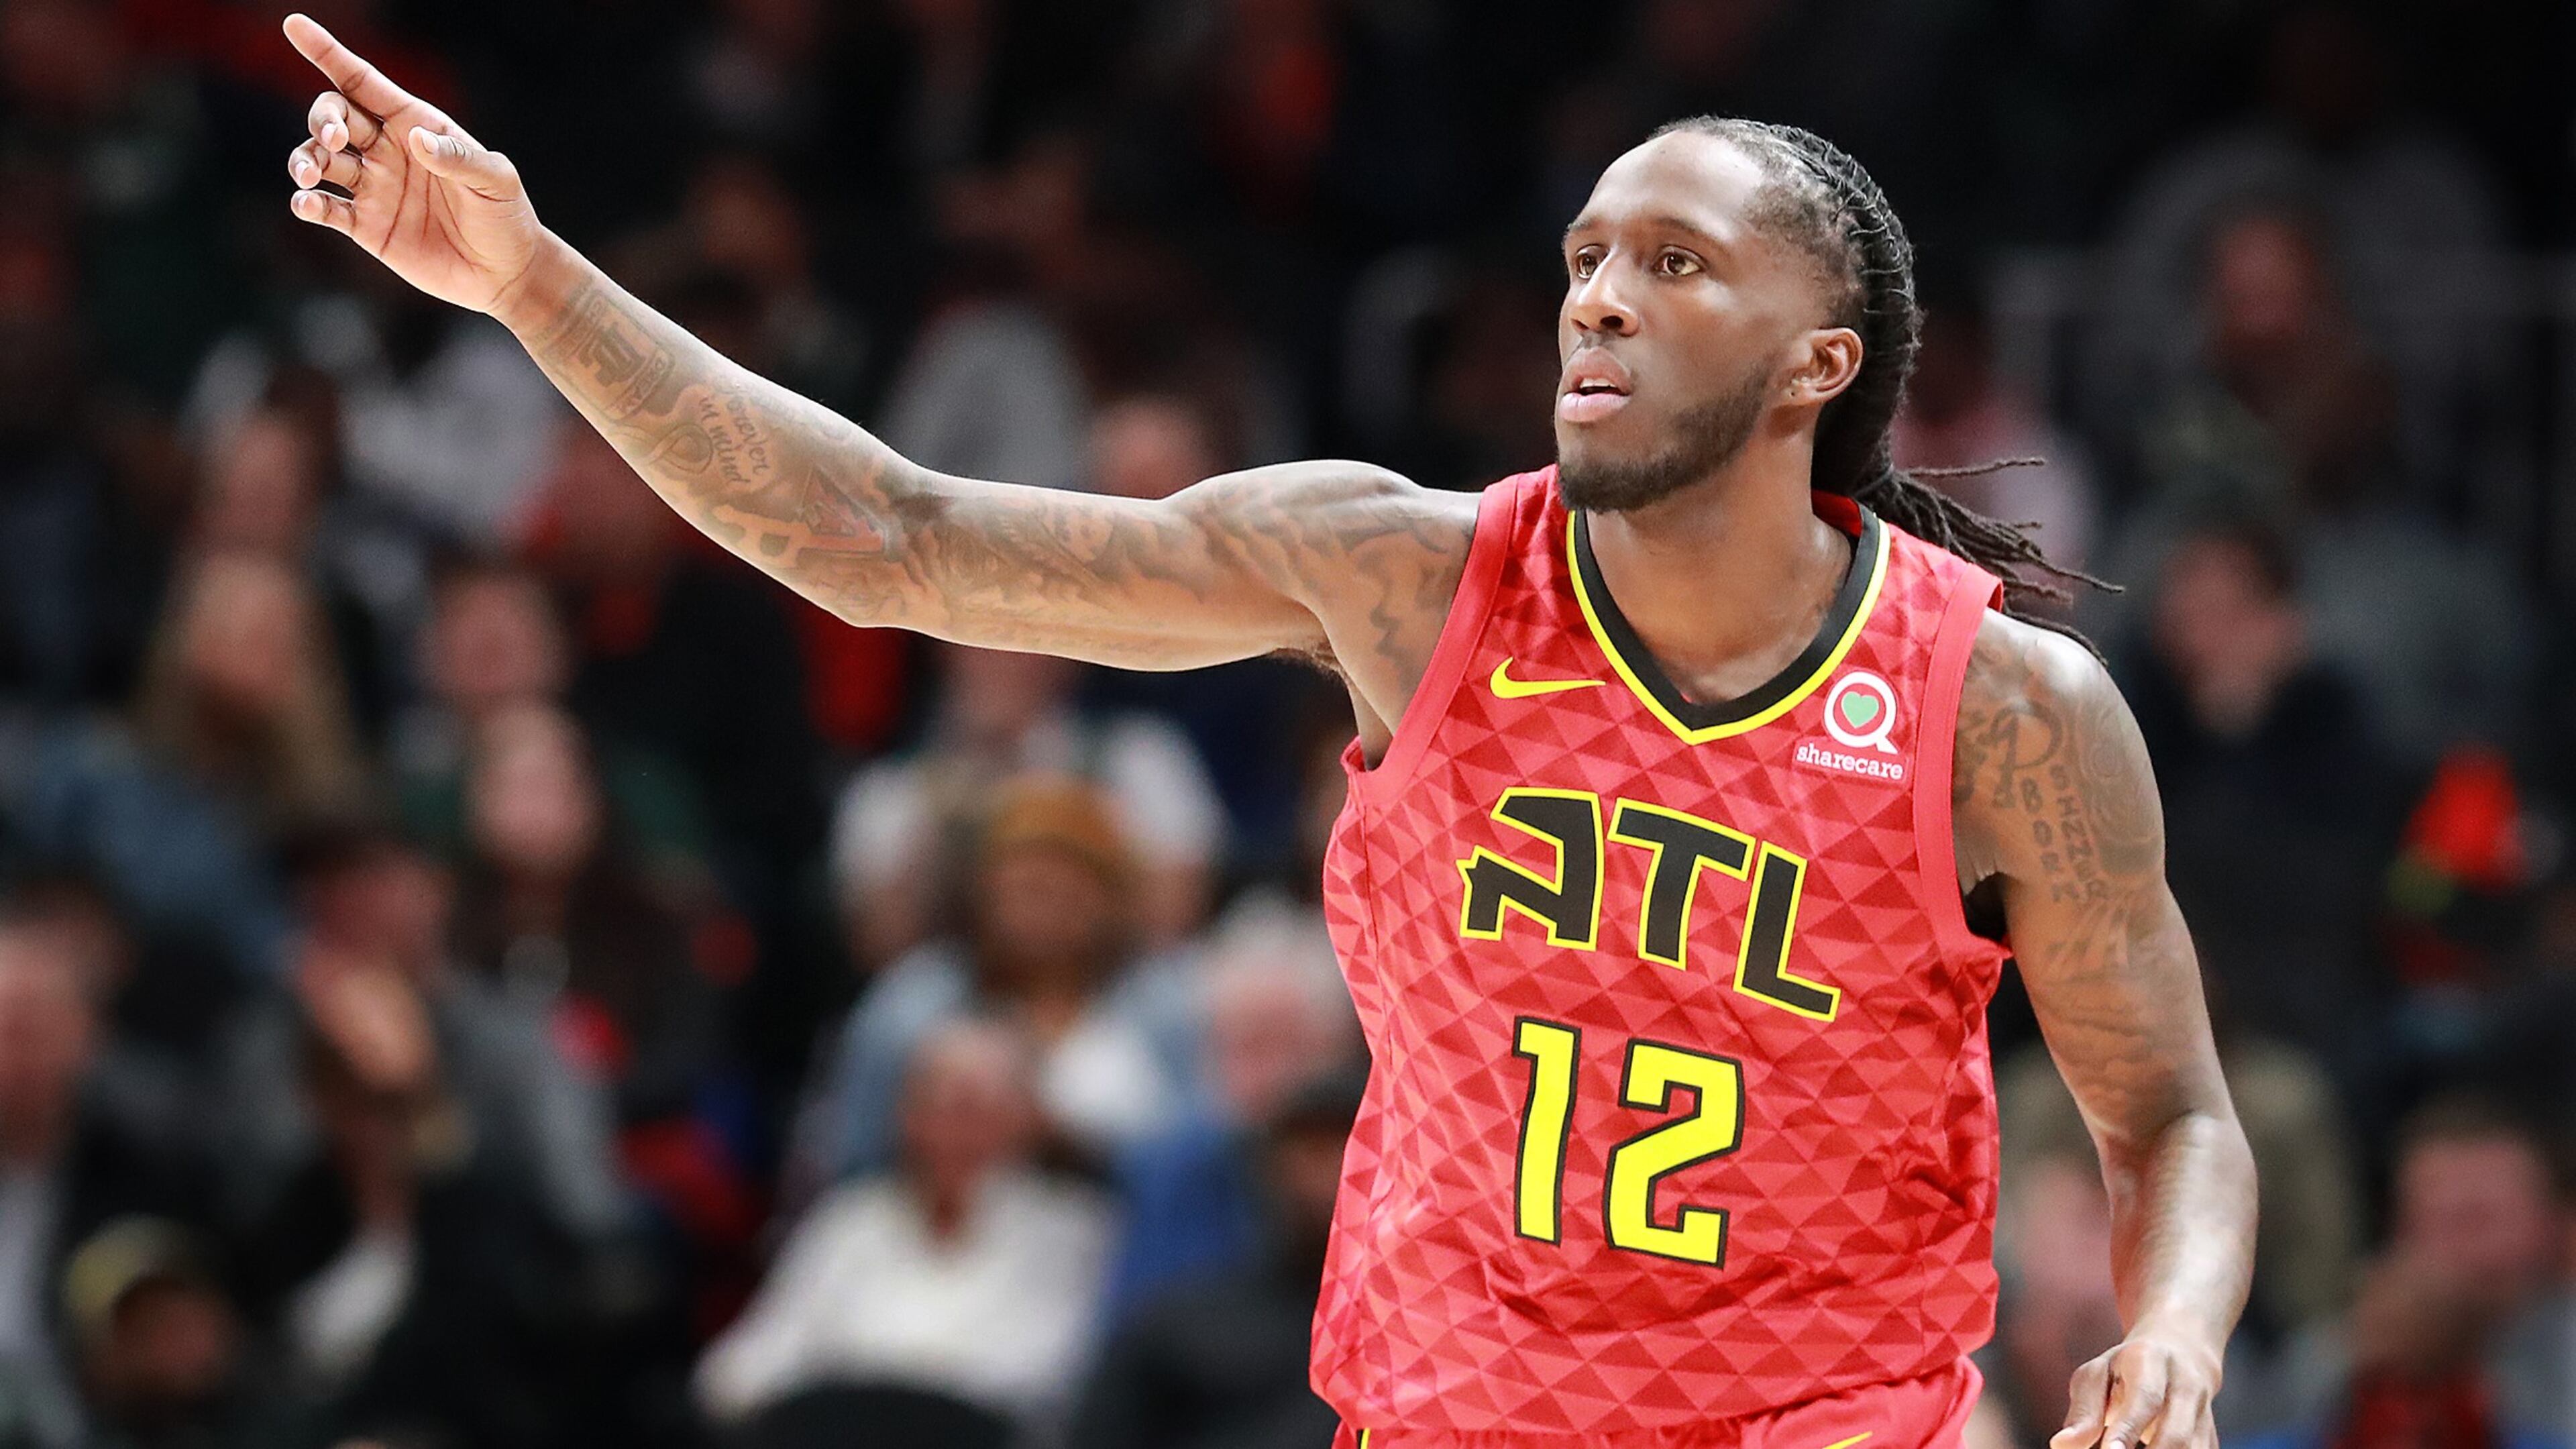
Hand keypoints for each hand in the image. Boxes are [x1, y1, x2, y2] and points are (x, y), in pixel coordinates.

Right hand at [281, 13, 545, 314]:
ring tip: (309, 174)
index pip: (363, 82)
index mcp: (416, 124)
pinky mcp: (366, 226)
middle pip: (334, 116)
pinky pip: (325, 208)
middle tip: (334, 138)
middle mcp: (387, 150)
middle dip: (323, 120)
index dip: (328, 53)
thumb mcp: (495, 180)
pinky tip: (306, 204)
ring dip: (305, 160)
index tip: (295, 25)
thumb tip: (417, 139)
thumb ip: (459, 157)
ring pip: (319, 159)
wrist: (506, 272)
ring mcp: (373, 187)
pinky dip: (308, 203)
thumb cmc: (506, 216)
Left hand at [2051, 1330, 2221, 1448]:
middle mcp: (2186, 1386)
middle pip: (2178, 1434)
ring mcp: (2205, 1415)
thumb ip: (2083, 1411)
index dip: (2129, 1429)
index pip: (2145, 1398)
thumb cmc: (2124, 1370)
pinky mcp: (2211, 1437)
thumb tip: (2062, 1446)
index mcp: (2151, 1361)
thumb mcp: (2097, 1375)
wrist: (2180, 1354)